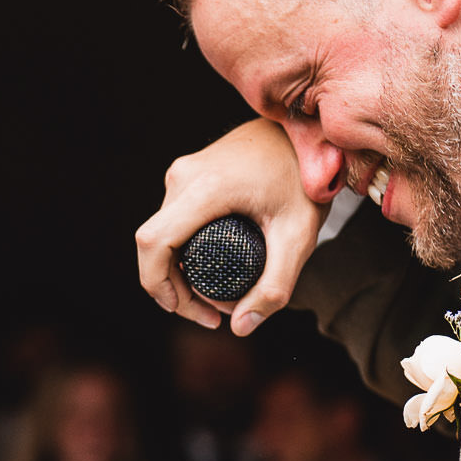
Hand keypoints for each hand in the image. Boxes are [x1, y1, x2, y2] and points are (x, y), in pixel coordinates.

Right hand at [135, 119, 322, 333]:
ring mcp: (182, 173)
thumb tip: (240, 327)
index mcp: (204, 189)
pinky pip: (172, 219)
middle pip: (155, 244)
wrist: (307, 132)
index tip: (183, 309)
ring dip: (179, 269)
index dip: (158, 284)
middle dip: (175, 287)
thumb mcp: (298, 237)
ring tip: (219, 293)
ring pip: (161, 233)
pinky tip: (213, 266)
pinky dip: (184, 249)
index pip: (153, 243)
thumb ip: (275, 285)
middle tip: (213, 313)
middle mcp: (183, 177)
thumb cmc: (305, 180)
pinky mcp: (187, 174)